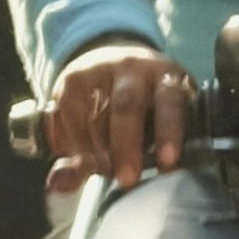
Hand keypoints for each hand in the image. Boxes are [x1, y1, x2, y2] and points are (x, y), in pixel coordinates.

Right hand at [44, 41, 198, 184]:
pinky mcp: (70, 80)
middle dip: (126, 145)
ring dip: (97, 153)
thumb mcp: (159, 114)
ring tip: (105, 170)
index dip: (169, 131)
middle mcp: (131, 67)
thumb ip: (152, 144)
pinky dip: (75, 146)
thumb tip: (146, 175)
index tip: (167, 162)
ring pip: (93, 118)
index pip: (170, 100)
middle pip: (126, 105)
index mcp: (164, 75)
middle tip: (127, 180)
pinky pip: (69, 121)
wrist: (112, 58)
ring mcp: (97, 70)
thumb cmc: (147, 100)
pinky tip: (84, 155)